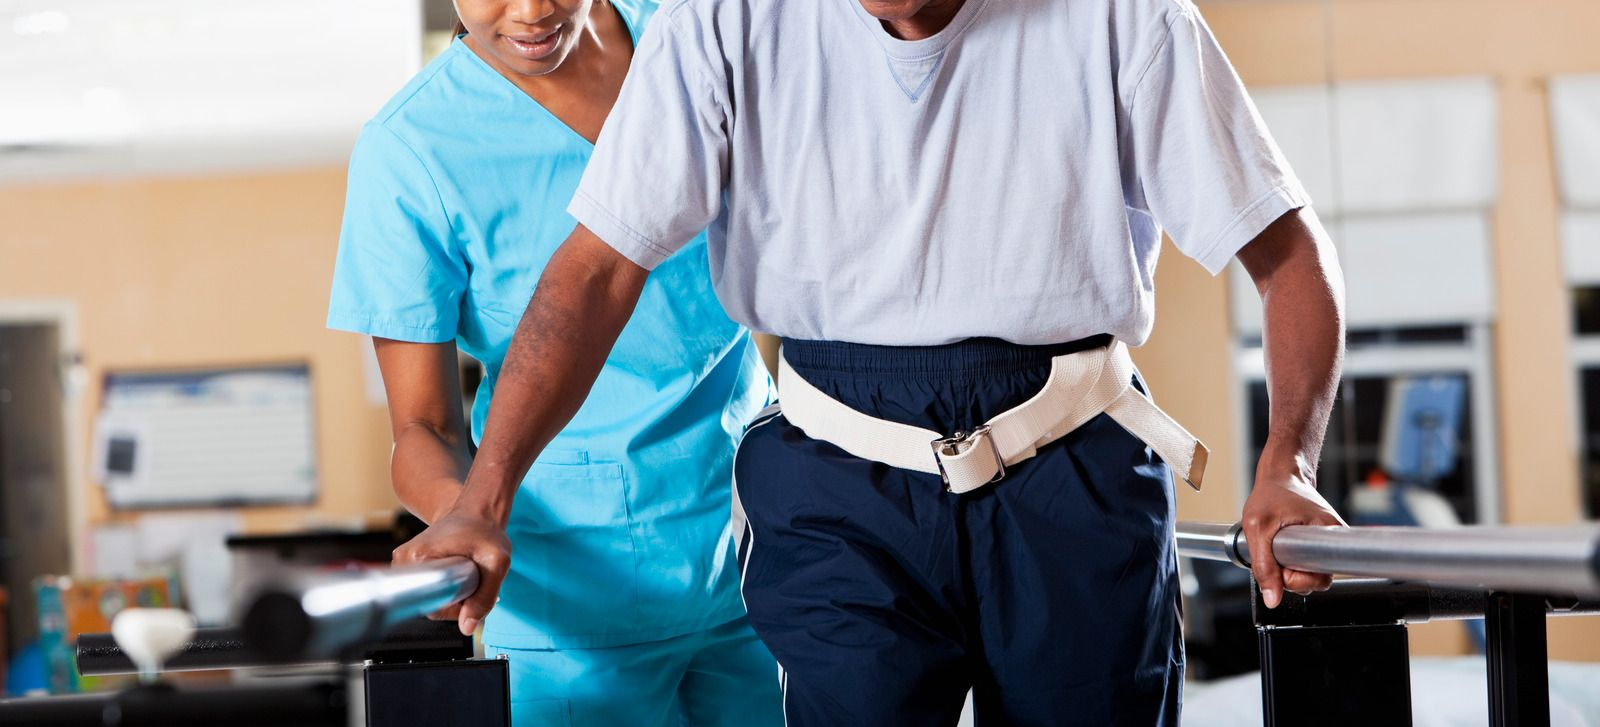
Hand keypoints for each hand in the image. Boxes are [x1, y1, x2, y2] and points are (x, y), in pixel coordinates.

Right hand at [392, 503, 512, 635]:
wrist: (477, 510)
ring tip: (466, 570)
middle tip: (474, 575)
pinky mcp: (410, 563)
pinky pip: (428, 587)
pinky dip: (446, 585)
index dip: (458, 604)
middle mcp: (404, 560)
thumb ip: (484, 597)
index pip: (433, 605)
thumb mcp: (497, 562)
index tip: (473, 585)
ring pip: (430, 596)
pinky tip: (458, 570)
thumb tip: (466, 627)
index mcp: (418, 558)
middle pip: (430, 602)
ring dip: (452, 591)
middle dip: (456, 597)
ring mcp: (405, 561)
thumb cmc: (486, 530)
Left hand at [1241, 453, 1345, 608]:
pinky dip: (1293, 560)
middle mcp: (1333, 538)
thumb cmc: (1271, 494)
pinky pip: (1309, 562)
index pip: (1322, 577)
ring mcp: (1327, 540)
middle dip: (1293, 576)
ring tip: (1277, 547)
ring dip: (1291, 568)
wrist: (1280, 474)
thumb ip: (1264, 566)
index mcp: (1328, 533)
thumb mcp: (1257, 528)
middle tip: (1275, 556)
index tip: (1282, 565)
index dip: (1298, 578)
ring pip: (1312, 572)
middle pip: (1318, 579)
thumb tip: (1272, 600)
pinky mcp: (1320, 540)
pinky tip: (1283, 547)